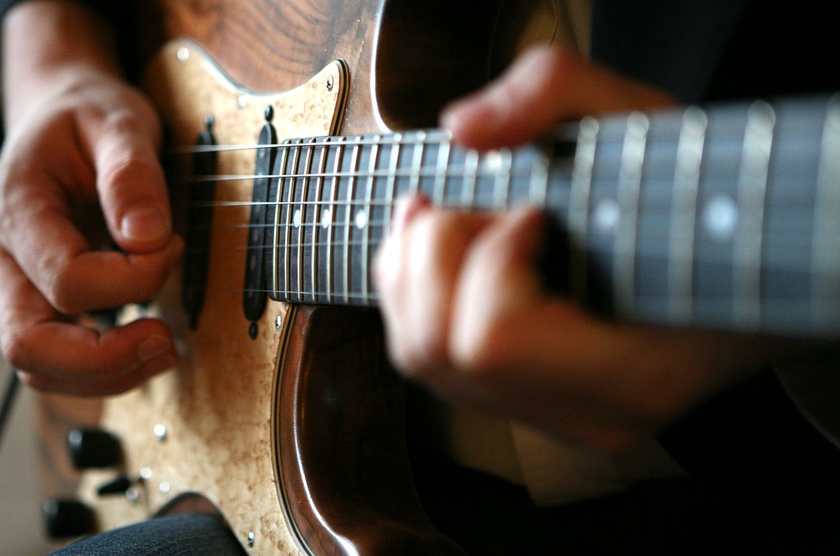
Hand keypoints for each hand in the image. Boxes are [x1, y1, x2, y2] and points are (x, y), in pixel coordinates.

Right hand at [0, 1, 180, 395]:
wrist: (59, 115)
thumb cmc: (87, 117)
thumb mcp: (116, 120)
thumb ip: (131, 173)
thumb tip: (146, 238)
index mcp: (16, 207)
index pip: (65, 277)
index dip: (131, 279)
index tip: (171, 246)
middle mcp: (2, 256)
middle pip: (27, 345)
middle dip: (104, 359)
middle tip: (166, 340)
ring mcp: (14, 285)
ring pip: (37, 366)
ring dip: (106, 374)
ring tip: (166, 348)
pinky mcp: (37, 301)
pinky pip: (56, 360)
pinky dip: (102, 369)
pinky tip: (146, 346)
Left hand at [373, 46, 794, 451]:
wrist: (736, 263)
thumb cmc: (693, 194)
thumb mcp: (639, 116)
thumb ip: (549, 91)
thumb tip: (461, 130)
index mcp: (634, 373)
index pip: (494, 337)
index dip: (494, 256)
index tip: (536, 210)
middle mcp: (585, 414)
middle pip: (439, 348)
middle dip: (439, 256)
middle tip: (489, 211)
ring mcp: (550, 417)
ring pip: (419, 357)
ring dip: (414, 270)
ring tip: (457, 219)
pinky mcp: (522, 402)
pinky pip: (424, 357)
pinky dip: (410, 289)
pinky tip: (441, 243)